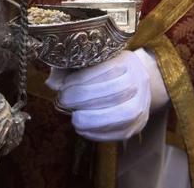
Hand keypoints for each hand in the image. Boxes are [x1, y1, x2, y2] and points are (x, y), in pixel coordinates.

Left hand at [46, 49, 167, 141]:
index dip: (81, 80)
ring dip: (92, 120)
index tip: (64, 86)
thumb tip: (51, 83)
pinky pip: (120, 133)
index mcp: (126, 61)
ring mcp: (142, 105)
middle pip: (113, 92)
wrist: (135, 84)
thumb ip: (68, 69)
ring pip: (120, 115)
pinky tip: (84, 129)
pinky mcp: (137, 125)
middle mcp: (139, 81)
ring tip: (75, 118)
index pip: (104, 70)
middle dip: (83, 99)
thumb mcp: (88, 62)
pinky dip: (98, 133)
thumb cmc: (104, 71)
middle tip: (64, 101)